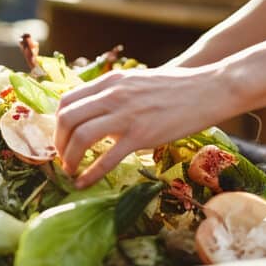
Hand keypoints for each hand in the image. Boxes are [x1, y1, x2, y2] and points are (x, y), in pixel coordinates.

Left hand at [54, 65, 235, 188]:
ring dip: (69, 158)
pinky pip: (107, 158)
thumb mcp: (136, 82)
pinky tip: (85, 183)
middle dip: (59, 143)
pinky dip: (90, 174)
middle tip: (63, 158)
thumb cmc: (175, 88)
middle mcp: (113, 95)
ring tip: (71, 171)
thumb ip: (113, 95)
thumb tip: (95, 115)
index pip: (66, 100)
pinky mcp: (141, 135)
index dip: (57, 124)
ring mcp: (126, 115)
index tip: (61, 139)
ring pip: (81, 137)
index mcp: (110, 82)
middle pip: (67, 119)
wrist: (208, 89)